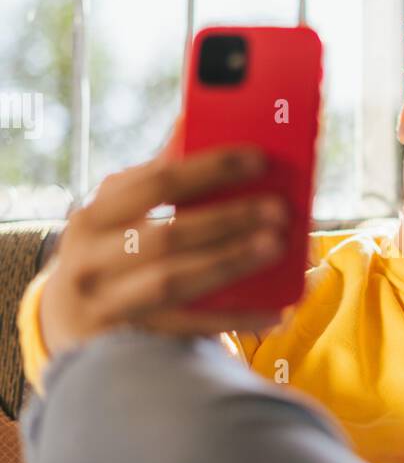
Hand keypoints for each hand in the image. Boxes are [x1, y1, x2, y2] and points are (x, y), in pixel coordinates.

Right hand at [39, 115, 290, 355]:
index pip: (156, 182)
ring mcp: (107, 305)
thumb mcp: (117, 215)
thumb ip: (155, 177)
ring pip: (176, 280)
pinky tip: (275, 310)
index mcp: (94, 217)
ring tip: (276, 247)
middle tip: (279, 209)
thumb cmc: (107, 254)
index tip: (259, 158)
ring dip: (232, 262)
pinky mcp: (129, 344)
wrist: (64, 326)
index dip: (210, 168)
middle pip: (168, 234)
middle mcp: (91, 260)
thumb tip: (193, 118)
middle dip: (228, 219)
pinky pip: (191, 330)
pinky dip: (235, 319)